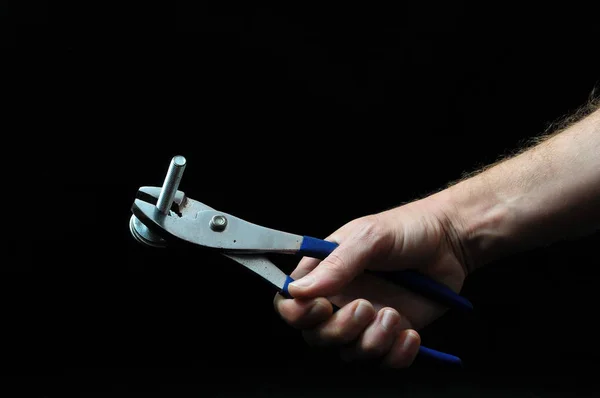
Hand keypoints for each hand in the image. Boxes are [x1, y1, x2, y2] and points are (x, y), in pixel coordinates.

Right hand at [273, 197, 467, 367]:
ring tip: (394, 315)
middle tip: (366, 307)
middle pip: (316, 336)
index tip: (321, 307)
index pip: (290, 304)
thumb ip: (336, 264)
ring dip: (372, 341)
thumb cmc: (406, 230)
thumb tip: (298, 290)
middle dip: (340, 330)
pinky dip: (396, 355)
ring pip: (349, 353)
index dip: (297, 313)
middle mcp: (339, 300)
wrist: (450, 243)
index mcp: (324, 274)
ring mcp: (365, 322)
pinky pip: (383, 362)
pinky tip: (410, 334)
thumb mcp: (369, 237)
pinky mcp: (391, 336)